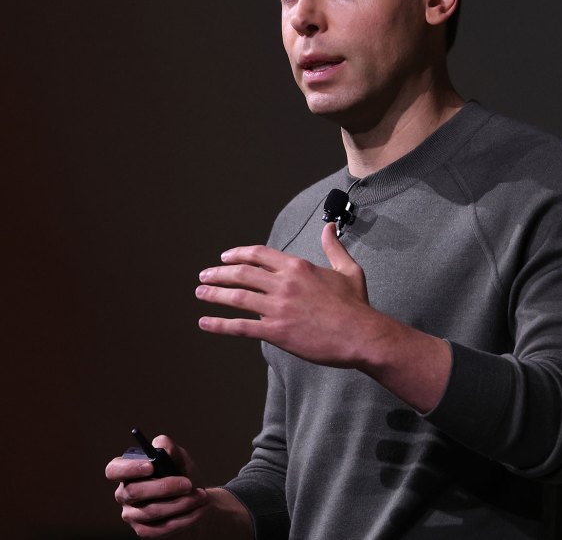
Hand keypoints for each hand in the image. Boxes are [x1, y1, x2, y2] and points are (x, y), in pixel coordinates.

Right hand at [105, 435, 208, 537]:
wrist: (194, 500)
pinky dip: (184, 519)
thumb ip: (170, 448)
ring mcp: (132, 515)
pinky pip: (161, 528)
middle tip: (188, 483)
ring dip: (180, 503)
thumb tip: (161, 444)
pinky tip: (198, 510)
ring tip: (201, 496)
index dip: (129, 469)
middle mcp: (124, 494)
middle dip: (164, 487)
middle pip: (134, 492)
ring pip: (151, 511)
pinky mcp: (144, 531)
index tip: (151, 466)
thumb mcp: (179, 458)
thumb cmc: (181, 475)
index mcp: (126, 472)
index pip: (113, 470)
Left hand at [195, 222, 385, 367]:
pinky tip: (205, 322)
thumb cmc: (356, 305)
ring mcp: (278, 307)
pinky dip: (219, 324)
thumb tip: (329, 227)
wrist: (361, 334)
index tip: (225, 257)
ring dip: (214, 293)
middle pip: (242, 273)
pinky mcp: (276, 331)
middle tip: (205, 275)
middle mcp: (284, 283)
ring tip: (200, 292)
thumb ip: (333, 247)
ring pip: (237, 297)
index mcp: (297, 267)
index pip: (259, 254)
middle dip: (219, 272)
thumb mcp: (348, 269)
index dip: (238, 254)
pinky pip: (241, 326)